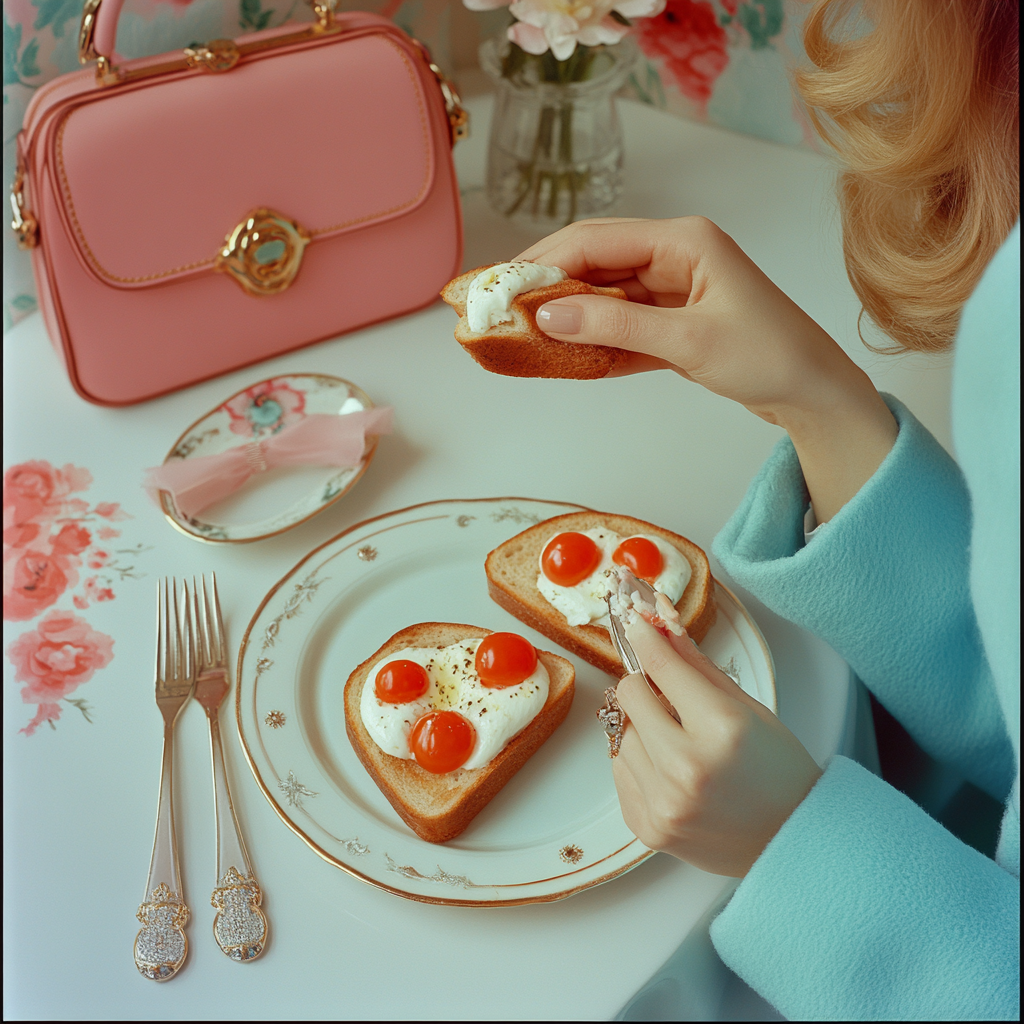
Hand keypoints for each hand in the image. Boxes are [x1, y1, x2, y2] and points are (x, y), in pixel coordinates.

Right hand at [517, 217, 897, 521]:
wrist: (813, 394)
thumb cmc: (769, 356)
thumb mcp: (688, 341)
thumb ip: (615, 326)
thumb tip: (547, 317)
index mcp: (683, 240)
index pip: (595, 240)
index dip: (543, 262)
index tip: (501, 289)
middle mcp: (673, 255)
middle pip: (593, 263)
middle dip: (547, 286)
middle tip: (500, 312)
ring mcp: (671, 289)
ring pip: (602, 295)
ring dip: (566, 316)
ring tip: (520, 336)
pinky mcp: (672, 321)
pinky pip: (619, 324)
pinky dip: (593, 340)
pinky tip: (562, 356)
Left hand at [612, 615, 821, 876]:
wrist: (791, 840)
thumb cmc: (777, 770)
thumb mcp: (747, 707)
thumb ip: (697, 666)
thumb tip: (660, 627)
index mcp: (721, 728)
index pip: (661, 666)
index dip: (645, 638)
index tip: (637, 625)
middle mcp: (687, 767)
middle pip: (629, 695)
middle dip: (644, 685)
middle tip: (667, 695)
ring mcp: (663, 803)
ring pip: (620, 733)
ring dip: (643, 728)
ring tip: (678, 742)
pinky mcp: (647, 827)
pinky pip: (620, 770)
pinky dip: (639, 762)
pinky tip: (671, 771)